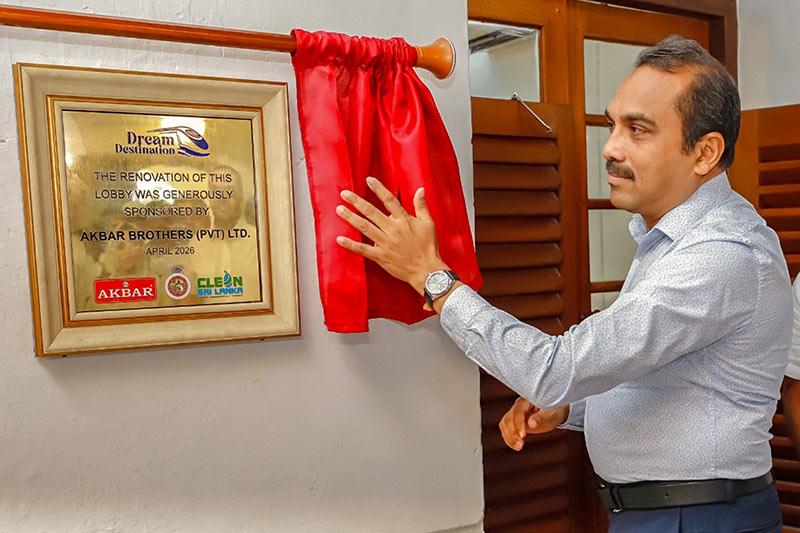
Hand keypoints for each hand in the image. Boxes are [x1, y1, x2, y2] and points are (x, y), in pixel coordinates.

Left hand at [335, 177, 447, 294]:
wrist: (426, 271)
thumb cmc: (428, 247)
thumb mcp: (428, 224)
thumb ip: (421, 206)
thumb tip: (420, 190)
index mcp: (404, 220)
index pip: (389, 200)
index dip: (378, 189)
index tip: (368, 180)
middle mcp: (393, 230)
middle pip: (371, 212)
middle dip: (356, 202)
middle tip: (344, 194)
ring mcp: (385, 243)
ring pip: (365, 227)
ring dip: (350, 218)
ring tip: (339, 209)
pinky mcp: (381, 256)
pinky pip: (363, 249)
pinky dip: (350, 244)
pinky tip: (340, 239)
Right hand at [499, 397, 568, 451]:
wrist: (554, 411)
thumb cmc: (553, 411)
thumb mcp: (551, 414)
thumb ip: (541, 418)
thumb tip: (531, 424)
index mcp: (526, 401)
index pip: (518, 411)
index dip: (518, 424)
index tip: (523, 435)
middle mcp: (518, 406)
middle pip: (508, 418)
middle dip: (512, 433)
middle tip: (520, 444)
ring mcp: (515, 414)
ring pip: (505, 424)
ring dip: (509, 437)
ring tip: (518, 447)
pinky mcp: (514, 422)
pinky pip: (506, 429)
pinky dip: (509, 439)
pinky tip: (516, 446)